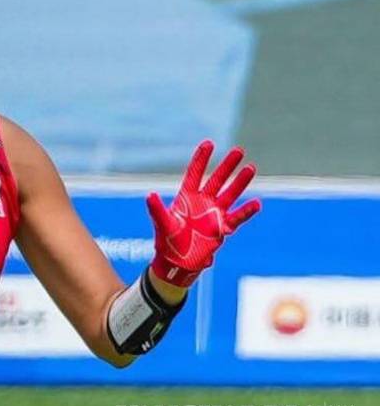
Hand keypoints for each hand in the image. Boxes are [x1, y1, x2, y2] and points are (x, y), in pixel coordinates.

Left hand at [147, 140, 260, 287]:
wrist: (178, 262)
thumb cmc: (167, 241)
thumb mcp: (162, 223)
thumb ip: (156, 209)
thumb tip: (149, 194)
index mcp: (186, 197)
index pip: (195, 173)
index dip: (202, 159)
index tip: (209, 143)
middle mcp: (202, 202)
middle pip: (217, 180)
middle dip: (227, 166)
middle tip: (239, 150)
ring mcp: (214, 214)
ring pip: (230, 194)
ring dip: (240, 182)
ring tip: (251, 167)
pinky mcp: (222, 229)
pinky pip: (237, 217)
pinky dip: (246, 211)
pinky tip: (257, 203)